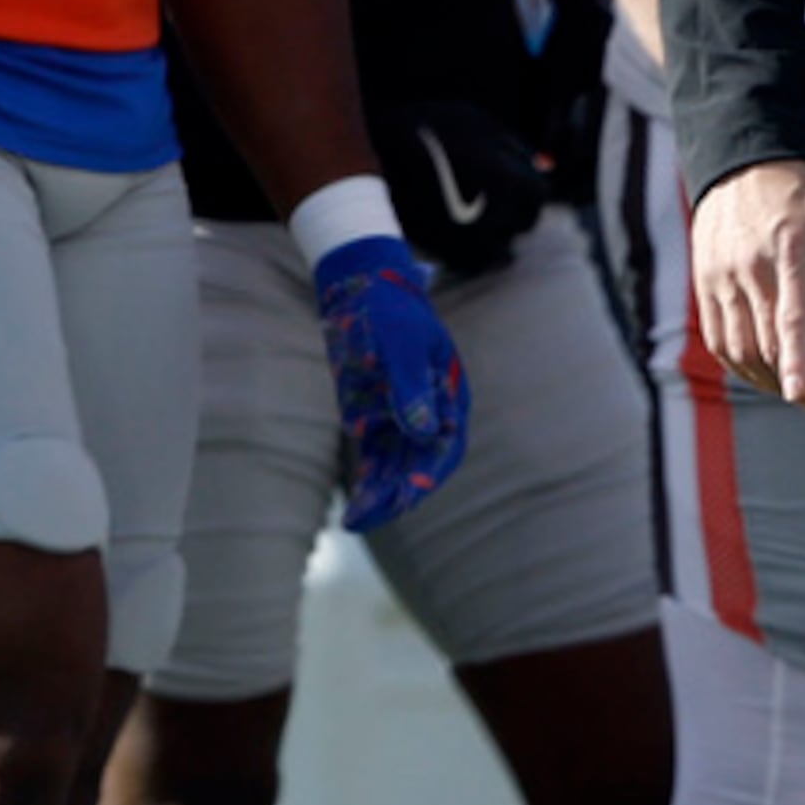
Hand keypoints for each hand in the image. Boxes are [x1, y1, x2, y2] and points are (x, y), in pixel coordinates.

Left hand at [311, 233, 467, 528]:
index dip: (427, 475)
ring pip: (396, 465)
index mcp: (448, 393)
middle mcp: (430, 411)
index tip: (406, 496)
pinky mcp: (375, 414)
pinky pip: (375, 455)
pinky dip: (368, 478)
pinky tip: (356, 503)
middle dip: (397, 493)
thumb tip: (424, 431)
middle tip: (370, 516)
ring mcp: (402, 414)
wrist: (364, 284)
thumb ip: (412, 388)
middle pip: (418, 463)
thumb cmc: (391, 309)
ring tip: (356, 520)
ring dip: (380, 493)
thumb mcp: (404, 345)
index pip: (446, 446)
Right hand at [372, 100, 551, 277]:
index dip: (526, 187)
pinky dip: (474, 254)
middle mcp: (495, 216)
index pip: (539, 196)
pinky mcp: (444, 257)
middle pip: (524, 224)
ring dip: (495, 235)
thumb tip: (544, 167)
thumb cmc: (424, 131)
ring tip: (470, 213)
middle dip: (513, 210)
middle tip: (488, 196)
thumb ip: (513, 145)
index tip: (511, 181)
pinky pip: (475, 266)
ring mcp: (470, 241)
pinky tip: (459, 233)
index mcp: (508, 181)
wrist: (367, 159)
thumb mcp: (473, 122)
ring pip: (503, 251)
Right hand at [693, 157, 804, 413]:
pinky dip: (735, 363)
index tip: (803, 397)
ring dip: (762, 379)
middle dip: (789, 383)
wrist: (746, 162)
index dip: (797, 363)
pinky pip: (716, 338)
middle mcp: (752, 269)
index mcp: (793, 255)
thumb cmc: (803, 198)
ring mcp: (723, 277)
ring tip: (785, 385)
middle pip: (766, 346)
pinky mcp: (703, 281)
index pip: (793, 320)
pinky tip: (755, 368)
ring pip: (738, 349)